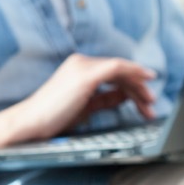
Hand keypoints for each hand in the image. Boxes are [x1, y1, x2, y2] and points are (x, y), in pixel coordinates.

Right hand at [0, 53, 156, 144]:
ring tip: (150, 102)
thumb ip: (105, 99)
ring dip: (138, 85)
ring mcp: (82, 67)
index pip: (112, 73)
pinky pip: (116, 68)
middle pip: (119, 70)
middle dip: (139, 87)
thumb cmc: (53, 118)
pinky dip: (133, 72)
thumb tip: (125, 96)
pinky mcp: (85, 75)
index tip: (145, 100)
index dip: (132, 86)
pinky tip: (146, 79)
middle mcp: (81, 63)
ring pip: (121, 69)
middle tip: (152, 104)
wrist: (31, 122)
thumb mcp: (84, 107)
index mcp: (79, 68)